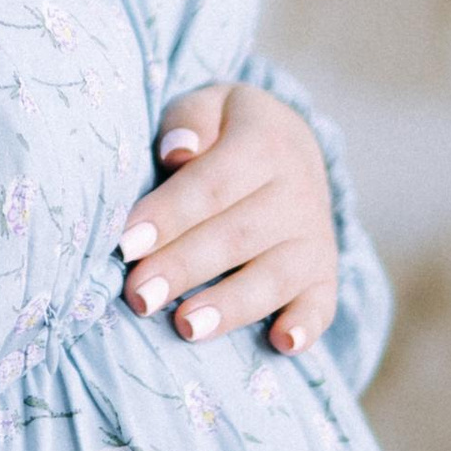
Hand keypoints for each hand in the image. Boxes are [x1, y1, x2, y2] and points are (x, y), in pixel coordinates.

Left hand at [114, 80, 338, 354]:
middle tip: (139, 297)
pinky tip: (282, 345)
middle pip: (237, 235)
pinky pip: (322, 303)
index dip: (168, 216)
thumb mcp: (209, 105)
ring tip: (187, 327)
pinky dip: (306, 325)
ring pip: (275, 275)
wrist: (291, 144)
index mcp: (264, 143)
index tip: (126, 245)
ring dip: (232, 305)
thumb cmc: (225, 131)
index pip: (211, 184)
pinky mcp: (325, 273)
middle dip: (185, 267)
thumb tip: (179, 152)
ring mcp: (314, 236)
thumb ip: (189, 121)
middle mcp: (297, 191)